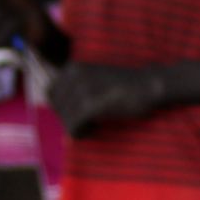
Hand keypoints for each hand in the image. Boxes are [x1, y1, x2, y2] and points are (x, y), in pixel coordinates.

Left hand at [47, 59, 170, 133]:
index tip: (79, 112)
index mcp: (73, 67)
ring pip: (64, 118)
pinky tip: (94, 130)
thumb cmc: (124, 85)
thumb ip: (75, 88)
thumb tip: (59, 109)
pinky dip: (80, 133)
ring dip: (76, 127)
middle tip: (87, 122)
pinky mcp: (91, 104)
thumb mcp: (94, 79)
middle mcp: (74, 75)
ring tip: (93, 127)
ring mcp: (82, 89)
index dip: (62, 107)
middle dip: (68, 118)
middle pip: (56, 107)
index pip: (51, 93)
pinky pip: (73, 125)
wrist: (148, 85)